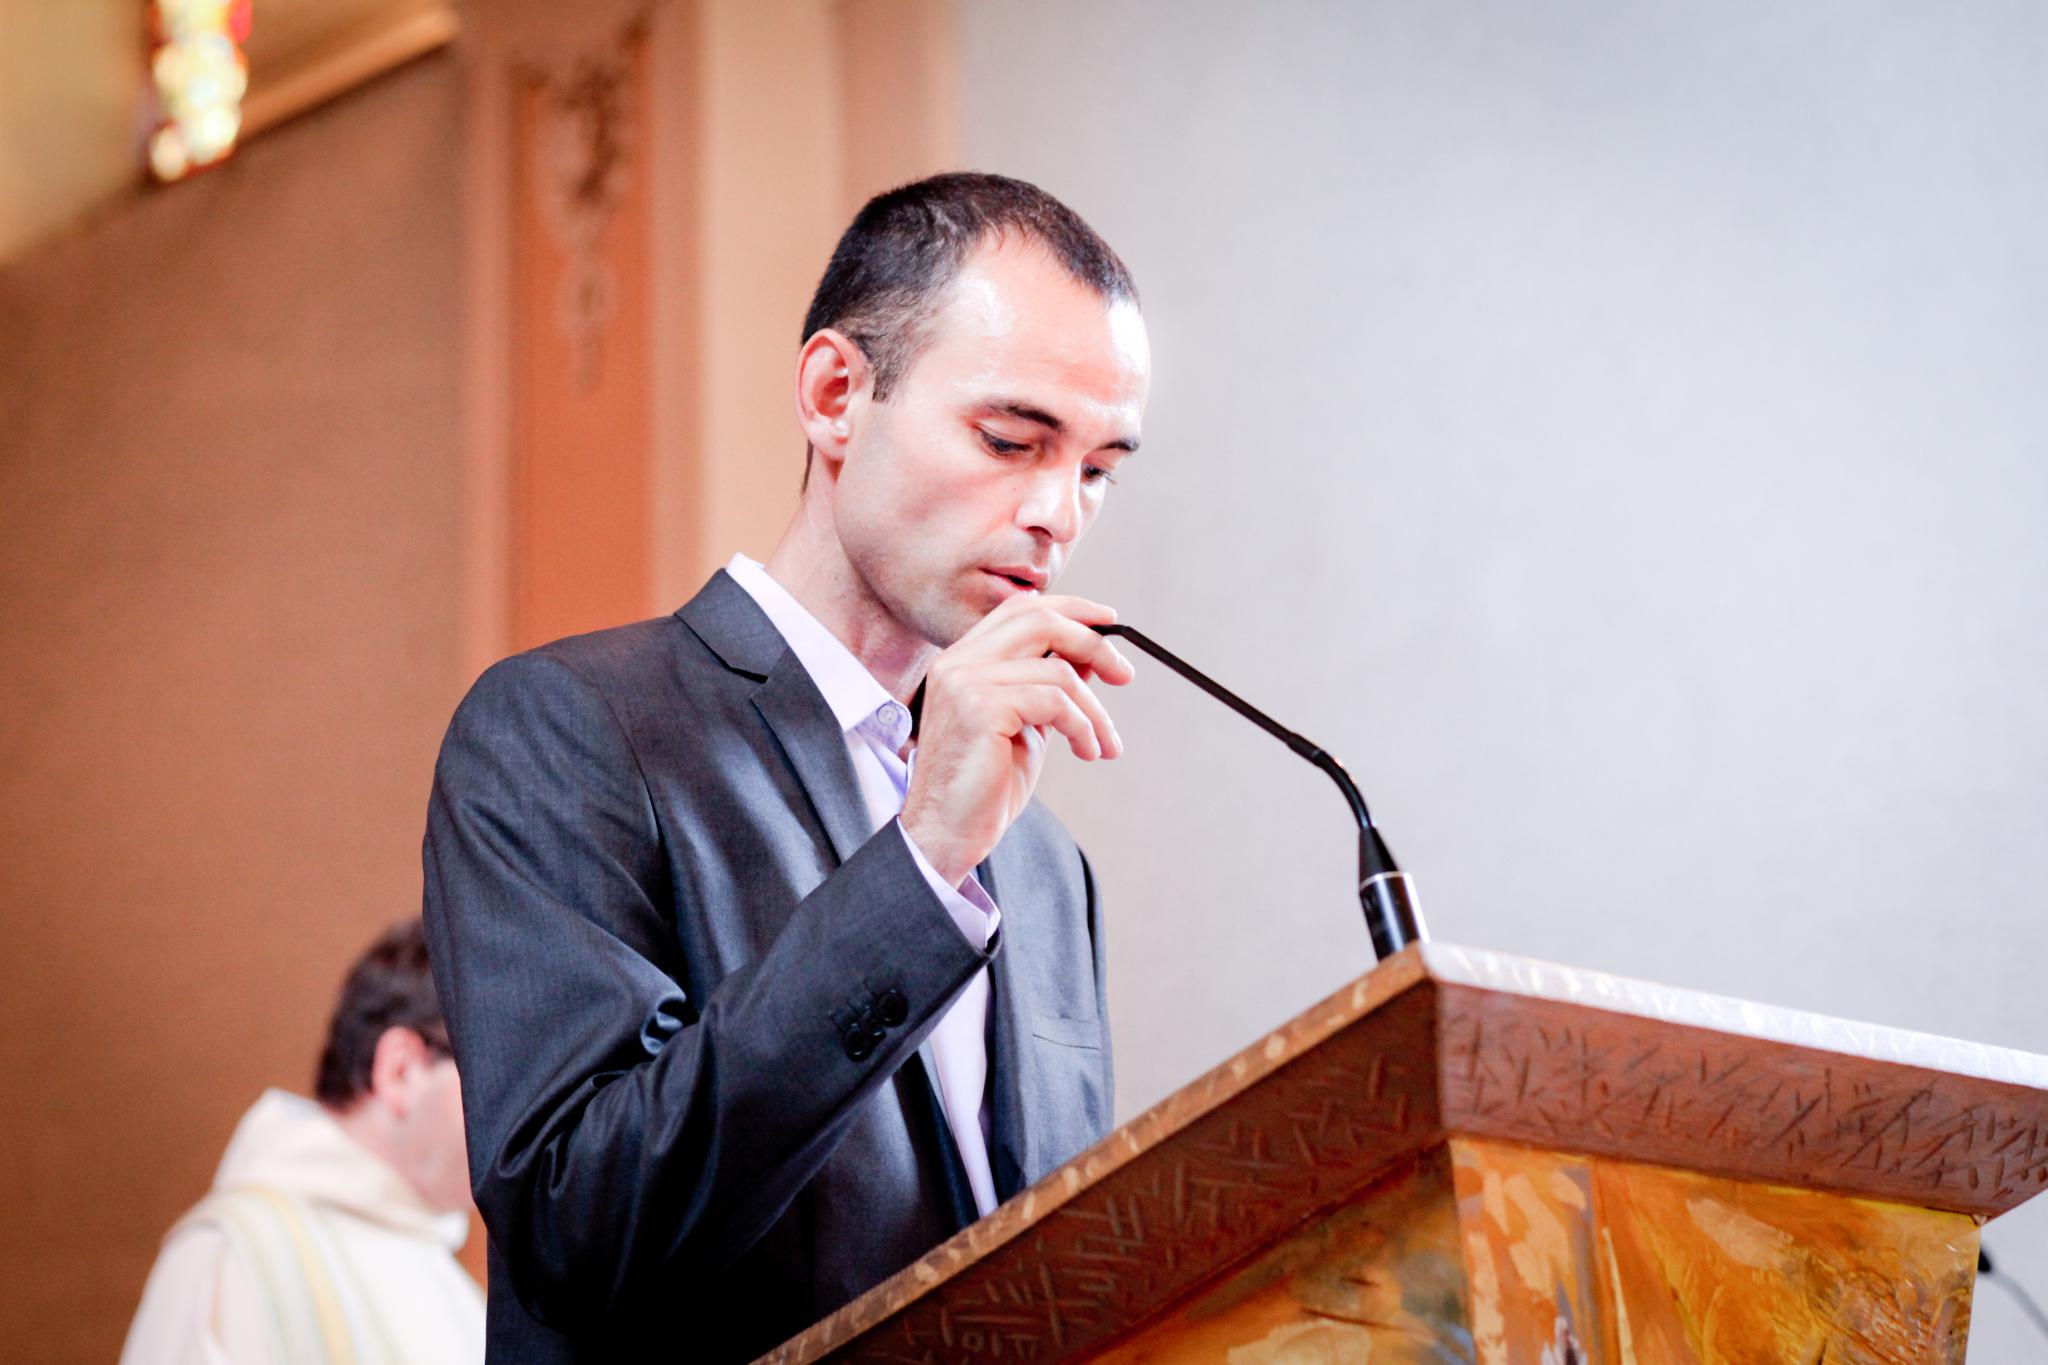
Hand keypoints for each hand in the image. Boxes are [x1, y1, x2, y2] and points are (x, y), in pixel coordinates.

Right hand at [901, 595, 1135, 885]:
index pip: (1021, 609)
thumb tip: (1091, 654)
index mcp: (963, 660)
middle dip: (1093, 642)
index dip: (1071, 609)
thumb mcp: (1026, 725)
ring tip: (1105, 744)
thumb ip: (1048, 685)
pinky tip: (1088, 752)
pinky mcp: (980, 710)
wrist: (946, 834)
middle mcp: (958, 662)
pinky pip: (1055, 703)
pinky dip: (1084, 727)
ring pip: (1058, 671)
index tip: (1109, 623)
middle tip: (1124, 674)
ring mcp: (965, 683)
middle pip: (1040, 621)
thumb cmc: (985, 787)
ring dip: (1095, 711)